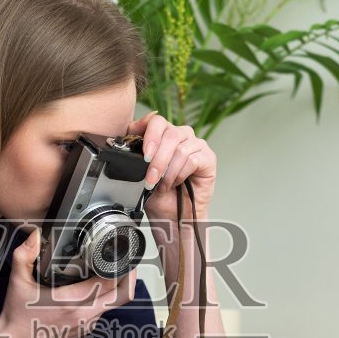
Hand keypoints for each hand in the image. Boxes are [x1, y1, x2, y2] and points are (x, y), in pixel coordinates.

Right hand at [0, 225, 137, 337]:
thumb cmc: (18, 317)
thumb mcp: (17, 282)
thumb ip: (24, 255)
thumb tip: (35, 235)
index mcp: (72, 301)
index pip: (109, 283)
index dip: (120, 267)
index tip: (121, 253)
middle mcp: (85, 314)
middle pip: (123, 296)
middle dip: (129, 276)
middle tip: (127, 260)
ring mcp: (88, 323)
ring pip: (115, 304)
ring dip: (118, 287)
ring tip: (113, 269)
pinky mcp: (86, 328)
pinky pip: (104, 310)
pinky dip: (106, 297)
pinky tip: (97, 285)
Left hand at [125, 113, 216, 231]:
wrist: (171, 215)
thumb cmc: (157, 194)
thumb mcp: (139, 170)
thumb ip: (136, 150)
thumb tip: (130, 137)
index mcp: (163, 134)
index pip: (156, 121)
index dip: (149, 135)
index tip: (144, 154)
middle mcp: (181, 135)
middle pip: (169, 134)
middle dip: (157, 159)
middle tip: (150, 178)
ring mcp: (196, 145)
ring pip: (180, 149)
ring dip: (168, 171)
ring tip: (163, 185)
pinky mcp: (208, 158)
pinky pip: (192, 160)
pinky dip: (180, 174)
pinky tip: (176, 183)